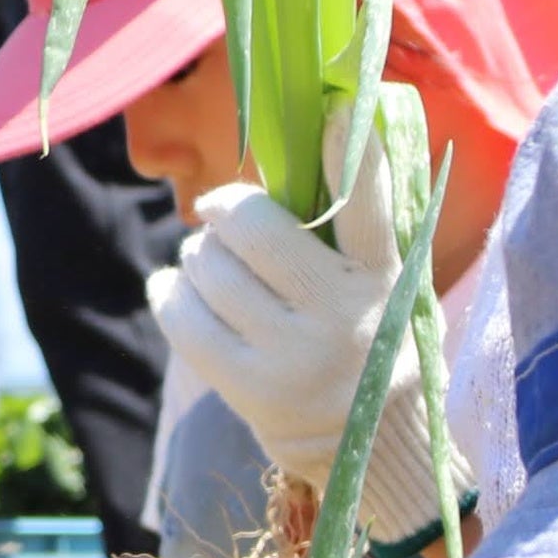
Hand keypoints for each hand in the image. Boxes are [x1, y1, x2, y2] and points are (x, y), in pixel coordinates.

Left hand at [144, 123, 454, 546]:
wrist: (368, 447)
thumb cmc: (369, 341)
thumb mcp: (386, 286)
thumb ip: (359, 225)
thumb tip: (322, 124)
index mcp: (384, 279)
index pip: (371, 209)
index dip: (354, 154)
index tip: (340, 109)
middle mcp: (342, 317)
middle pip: (249, 225)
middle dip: (226, 212)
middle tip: (229, 223)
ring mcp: (293, 356)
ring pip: (206, 265)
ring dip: (199, 256)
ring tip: (216, 272)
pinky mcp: (249, 388)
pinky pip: (179, 312)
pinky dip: (170, 290)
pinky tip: (184, 293)